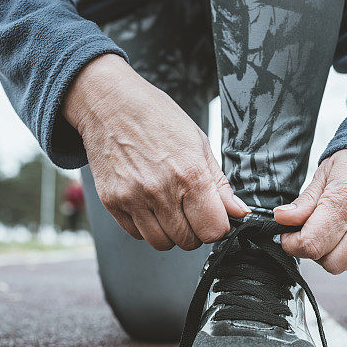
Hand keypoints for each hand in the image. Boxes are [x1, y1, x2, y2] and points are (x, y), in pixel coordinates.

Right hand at [63, 54, 248, 249]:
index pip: (213, 230)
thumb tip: (238, 212)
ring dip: (169, 232)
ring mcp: (134, 198)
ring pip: (162, 243)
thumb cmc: (156, 117)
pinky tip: (148, 203)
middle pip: (188, 241)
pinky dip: (145, 226)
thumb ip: (220, 184)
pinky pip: (136, 234)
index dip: (217, 226)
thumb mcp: (199, 143)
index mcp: (189, 174)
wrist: (109, 103)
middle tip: (189, 209)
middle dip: (194, 230)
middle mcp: (161, 190)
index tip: (213, 217)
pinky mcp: (112, 202)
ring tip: (168, 206)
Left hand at [275, 148, 346, 273]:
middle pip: (330, 262)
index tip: (288, 234)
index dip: (292, 244)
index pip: (312, 242)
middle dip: (312, 253)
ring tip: (326, 232)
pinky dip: (346, 252)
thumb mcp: (325, 171)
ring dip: (329, 255)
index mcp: (346, 196)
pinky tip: (343, 232)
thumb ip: (304, 201)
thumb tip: (281, 219)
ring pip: (346, 264)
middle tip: (306, 234)